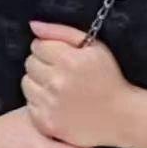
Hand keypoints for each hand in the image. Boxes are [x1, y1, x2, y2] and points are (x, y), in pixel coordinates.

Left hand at [22, 20, 130, 147]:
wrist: (121, 116)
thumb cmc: (109, 78)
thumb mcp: (94, 47)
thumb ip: (61, 32)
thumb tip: (33, 25)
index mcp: (69, 60)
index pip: (37, 45)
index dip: (49, 48)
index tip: (62, 56)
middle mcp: (56, 82)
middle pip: (29, 63)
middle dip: (43, 64)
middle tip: (62, 72)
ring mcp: (50, 104)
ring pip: (26, 83)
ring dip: (39, 83)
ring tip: (59, 87)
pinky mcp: (46, 122)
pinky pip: (29, 104)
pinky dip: (40, 102)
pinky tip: (58, 102)